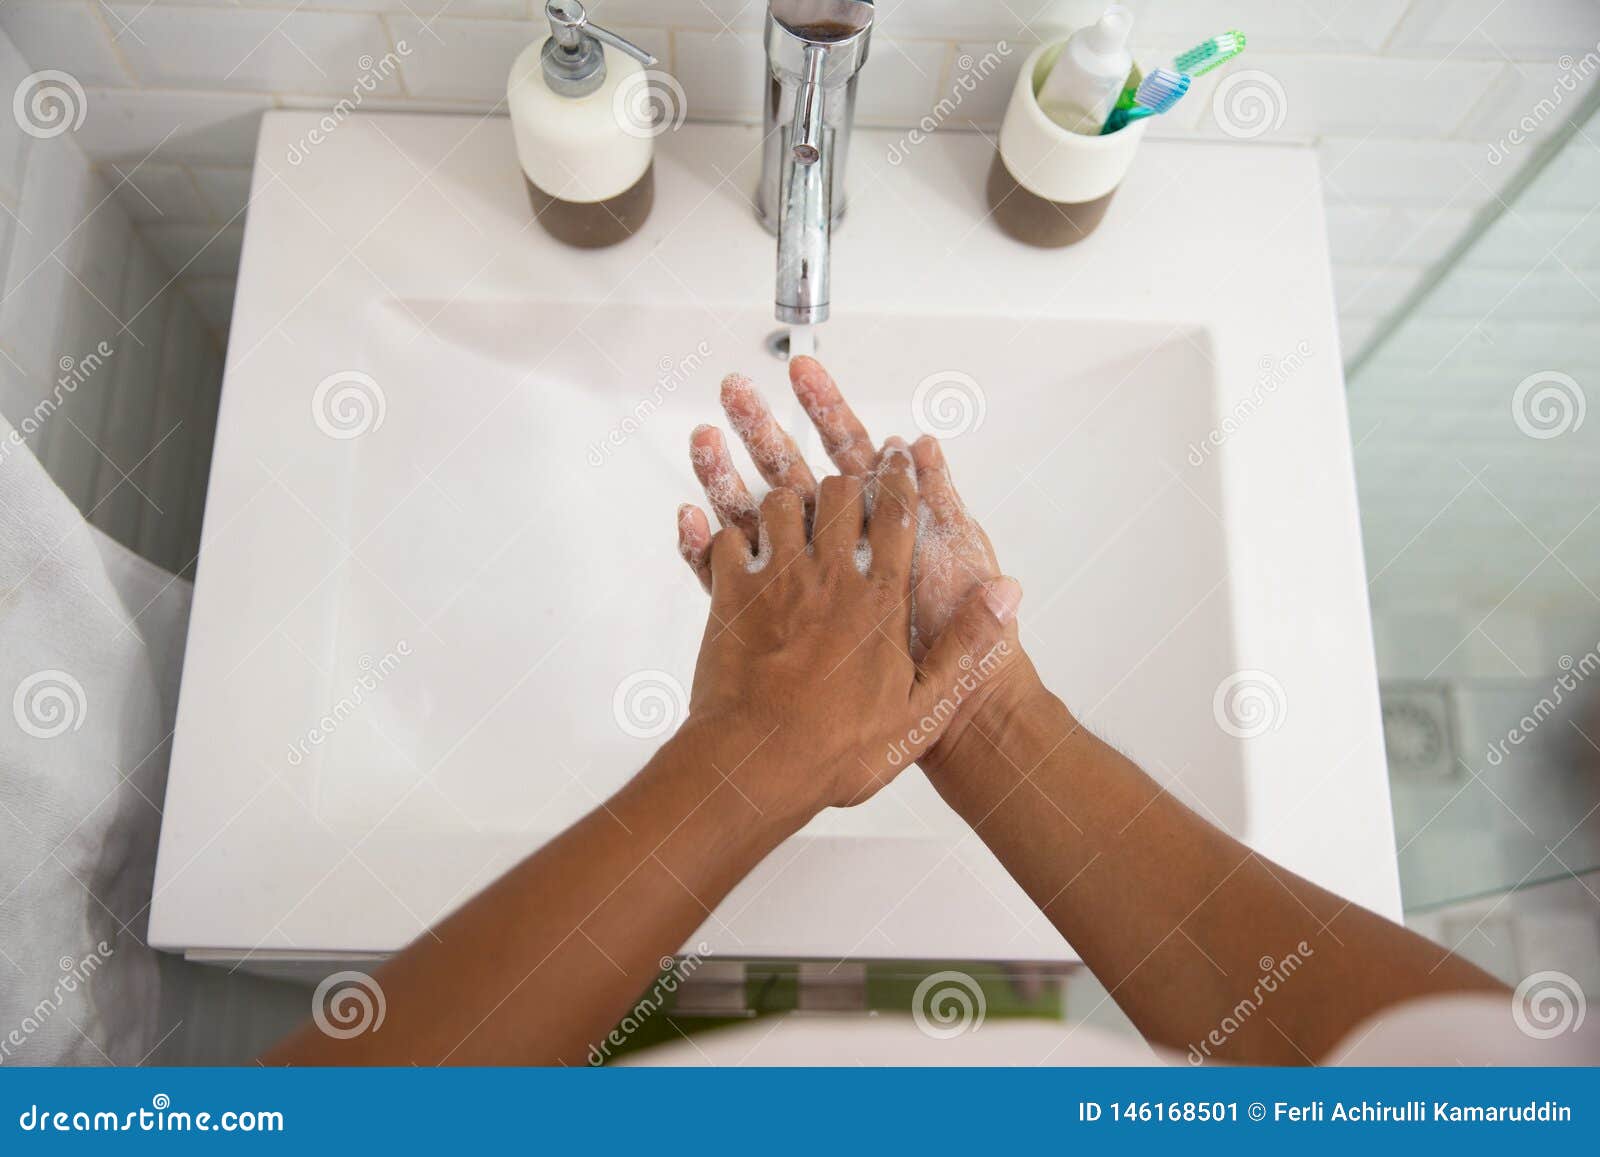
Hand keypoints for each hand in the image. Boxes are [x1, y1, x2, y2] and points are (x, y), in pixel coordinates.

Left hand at [678, 449, 1022, 822]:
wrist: (758, 765)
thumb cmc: (842, 748)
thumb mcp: (922, 709)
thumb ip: (966, 646)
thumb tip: (1008, 592)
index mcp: (880, 601)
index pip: (898, 517)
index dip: (902, 479)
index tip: (900, 455)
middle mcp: (828, 577)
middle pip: (840, 493)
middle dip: (845, 486)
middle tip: (845, 494)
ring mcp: (775, 582)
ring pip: (782, 502)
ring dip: (789, 504)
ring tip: (793, 519)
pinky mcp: (729, 597)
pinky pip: (726, 539)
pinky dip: (731, 536)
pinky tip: (734, 547)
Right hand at [679, 357, 1002, 660]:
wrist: (948, 720)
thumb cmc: (964, 644)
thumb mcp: (959, 561)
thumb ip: (940, 502)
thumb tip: (921, 445)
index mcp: (882, 525)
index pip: (850, 452)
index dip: (825, 409)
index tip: (802, 371)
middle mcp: (840, 546)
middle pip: (794, 472)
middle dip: (763, 427)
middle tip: (734, 389)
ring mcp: (803, 579)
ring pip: (755, 517)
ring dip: (725, 476)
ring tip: (702, 438)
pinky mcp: (775, 616)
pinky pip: (731, 577)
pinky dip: (705, 548)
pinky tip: (688, 518)